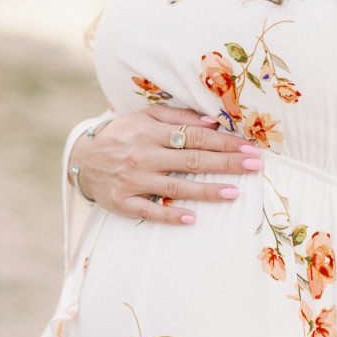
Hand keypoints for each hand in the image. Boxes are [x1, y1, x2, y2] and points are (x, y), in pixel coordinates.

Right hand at [68, 105, 262, 225]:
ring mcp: (133, 180)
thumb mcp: (146, 117)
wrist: (81, 158)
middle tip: (254, 166)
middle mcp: (144, 155)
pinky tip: (191, 219)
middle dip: (225, 162)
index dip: (224, 142)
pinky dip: (169, 215)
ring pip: (175, 187)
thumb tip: (212, 122)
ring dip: (205, 190)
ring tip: (233, 192)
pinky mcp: (122, 202)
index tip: (249, 147)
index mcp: (152, 132)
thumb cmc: (122, 135)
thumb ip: (178, 117)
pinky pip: (148, 211)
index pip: (195, 136)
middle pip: (191, 160)